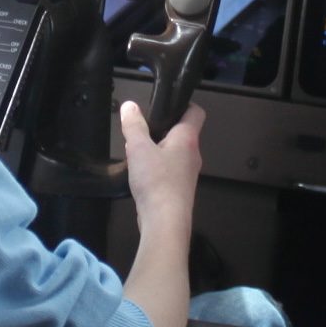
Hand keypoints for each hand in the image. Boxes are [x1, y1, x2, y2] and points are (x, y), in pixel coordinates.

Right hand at [120, 99, 202, 242]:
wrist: (165, 222)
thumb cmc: (156, 180)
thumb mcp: (138, 148)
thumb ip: (134, 125)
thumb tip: (129, 105)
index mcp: (188, 139)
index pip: (196, 112)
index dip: (183, 104)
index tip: (165, 105)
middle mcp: (193, 154)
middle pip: (182, 133)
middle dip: (163, 129)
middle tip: (142, 128)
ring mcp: (188, 174)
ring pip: (174, 153)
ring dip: (157, 149)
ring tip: (137, 150)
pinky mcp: (179, 190)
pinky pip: (169, 170)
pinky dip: (157, 167)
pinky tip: (140, 173)